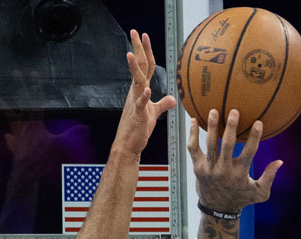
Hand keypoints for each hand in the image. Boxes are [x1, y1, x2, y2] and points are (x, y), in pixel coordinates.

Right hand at [112, 30, 177, 155]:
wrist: (127, 145)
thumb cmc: (138, 129)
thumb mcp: (154, 113)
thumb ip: (163, 104)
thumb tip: (173, 98)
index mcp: (140, 90)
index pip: (145, 66)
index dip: (146, 50)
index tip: (144, 36)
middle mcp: (136, 92)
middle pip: (139, 66)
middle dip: (138, 48)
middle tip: (135, 32)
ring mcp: (135, 102)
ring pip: (136, 81)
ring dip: (135, 67)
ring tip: (132, 53)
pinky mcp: (137, 114)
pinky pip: (140, 103)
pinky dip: (144, 96)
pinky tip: (147, 89)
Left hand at [188, 108, 282, 212]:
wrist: (217, 210)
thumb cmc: (241, 198)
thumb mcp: (260, 193)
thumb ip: (269, 177)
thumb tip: (280, 162)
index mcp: (240, 174)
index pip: (249, 153)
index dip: (254, 138)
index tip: (258, 122)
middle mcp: (223, 170)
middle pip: (227, 146)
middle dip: (230, 128)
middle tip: (234, 112)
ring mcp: (209, 168)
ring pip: (210, 145)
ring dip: (212, 127)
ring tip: (213, 110)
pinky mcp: (198, 167)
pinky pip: (193, 148)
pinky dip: (192, 134)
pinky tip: (193, 119)